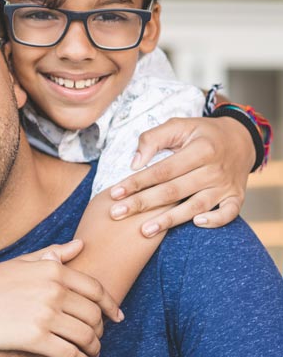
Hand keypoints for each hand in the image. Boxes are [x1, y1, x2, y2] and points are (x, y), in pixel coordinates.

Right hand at [0, 240, 120, 356]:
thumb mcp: (21, 263)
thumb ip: (52, 255)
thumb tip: (80, 246)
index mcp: (52, 269)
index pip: (96, 289)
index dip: (111, 305)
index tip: (117, 317)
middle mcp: (53, 290)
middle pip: (95, 314)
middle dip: (101, 329)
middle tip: (98, 338)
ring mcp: (45, 314)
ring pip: (87, 336)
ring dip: (94, 348)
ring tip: (91, 353)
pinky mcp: (35, 338)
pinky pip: (71, 353)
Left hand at [109, 116, 251, 235]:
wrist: (241, 140)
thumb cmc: (201, 134)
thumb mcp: (179, 126)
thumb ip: (153, 139)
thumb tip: (134, 163)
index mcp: (200, 149)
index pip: (162, 170)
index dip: (137, 182)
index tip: (114, 193)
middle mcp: (214, 169)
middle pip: (173, 191)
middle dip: (142, 203)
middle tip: (117, 214)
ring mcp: (226, 185)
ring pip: (195, 206)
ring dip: (169, 220)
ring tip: (144, 231)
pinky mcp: (236, 197)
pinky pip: (229, 213)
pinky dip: (215, 220)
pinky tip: (195, 224)